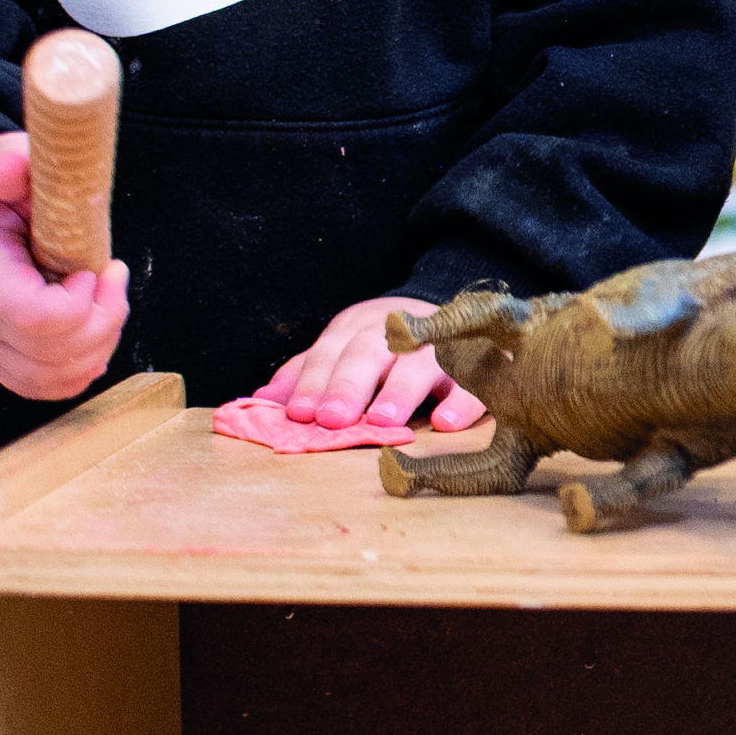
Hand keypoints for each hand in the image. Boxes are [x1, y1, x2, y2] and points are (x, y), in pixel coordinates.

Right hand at [0, 130, 127, 402]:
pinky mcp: (3, 358)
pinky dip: (84, 365)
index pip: (31, 315)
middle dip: (103, 319)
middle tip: (113, 277)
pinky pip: (49, 386)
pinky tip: (96, 326)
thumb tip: (15, 164)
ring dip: (100, 342)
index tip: (95, 270)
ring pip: (54, 378)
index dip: (77, 301)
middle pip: (50, 355)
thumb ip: (8, 163)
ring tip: (108, 297)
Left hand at [258, 295, 484, 431]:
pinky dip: (463, 399)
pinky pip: (475, 378)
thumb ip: (305, 374)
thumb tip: (258, 401)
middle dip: (349, 385)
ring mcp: (440, 343)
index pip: (331, 353)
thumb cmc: (383, 345)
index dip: (314, 381)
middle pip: (370, 353)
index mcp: (359, 327)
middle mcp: (398, 331)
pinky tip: (447, 423)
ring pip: (420, 361)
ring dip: (400, 390)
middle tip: (332, 419)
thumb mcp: (340, 351)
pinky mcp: (478, 360)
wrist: (453, 311)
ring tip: (383, 421)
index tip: (299, 413)